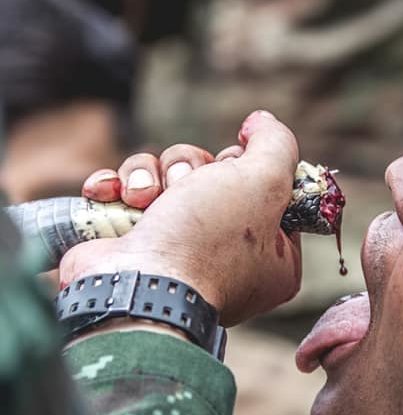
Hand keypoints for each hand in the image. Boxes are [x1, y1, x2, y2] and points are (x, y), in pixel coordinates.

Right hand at [60, 110, 302, 326]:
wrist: (137, 287)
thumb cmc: (209, 240)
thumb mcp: (265, 181)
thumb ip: (276, 144)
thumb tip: (263, 122)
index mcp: (274, 258)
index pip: (270, 191)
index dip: (250, 169)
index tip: (239, 173)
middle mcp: (230, 259)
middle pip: (215, 175)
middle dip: (192, 169)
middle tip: (187, 186)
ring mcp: (178, 254)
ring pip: (168, 177)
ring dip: (150, 175)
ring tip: (143, 198)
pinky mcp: (135, 246)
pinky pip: (128, 195)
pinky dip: (116, 187)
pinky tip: (109, 193)